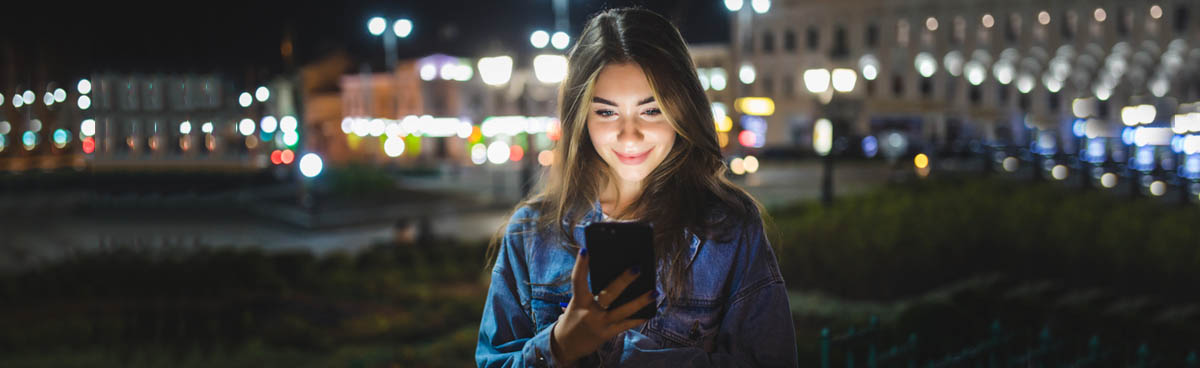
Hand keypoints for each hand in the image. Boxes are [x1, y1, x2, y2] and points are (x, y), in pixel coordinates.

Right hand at [550, 247, 655, 363]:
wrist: (565, 346)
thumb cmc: (574, 318)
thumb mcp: (577, 304)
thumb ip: (591, 293)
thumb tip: (617, 279)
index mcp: (578, 300)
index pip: (578, 280)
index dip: (580, 265)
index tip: (585, 250)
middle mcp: (588, 311)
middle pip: (608, 293)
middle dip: (624, 280)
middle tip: (637, 268)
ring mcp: (598, 324)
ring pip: (622, 311)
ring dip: (640, 301)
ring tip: (654, 292)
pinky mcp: (606, 334)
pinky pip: (625, 325)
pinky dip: (638, 318)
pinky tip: (649, 312)